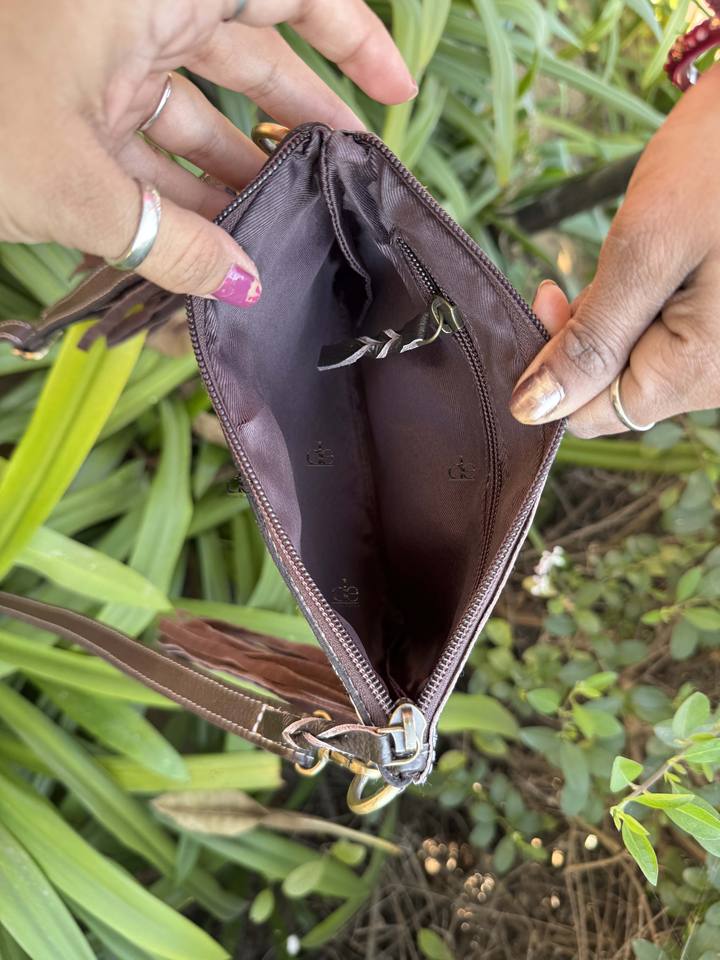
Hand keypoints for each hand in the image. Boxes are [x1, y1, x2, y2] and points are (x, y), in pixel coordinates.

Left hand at [0, 0, 414, 304]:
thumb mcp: (75, 184)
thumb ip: (172, 243)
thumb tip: (244, 290)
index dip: (352, 35)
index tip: (396, 92)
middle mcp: (134, 7)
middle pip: (250, 56)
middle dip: (302, 123)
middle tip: (348, 186)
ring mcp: (101, 51)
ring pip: (198, 105)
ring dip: (241, 169)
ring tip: (289, 230)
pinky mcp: (69, 97)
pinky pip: (146, 138)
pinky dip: (178, 188)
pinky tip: (216, 242)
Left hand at [509, 63, 719, 437]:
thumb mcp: (645, 247)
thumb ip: (591, 338)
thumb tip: (532, 410)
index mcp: (701, 370)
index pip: (592, 414)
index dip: (553, 371)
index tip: (548, 298)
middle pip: (616, 387)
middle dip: (586, 334)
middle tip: (575, 273)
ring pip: (638, 358)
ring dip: (613, 314)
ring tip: (634, 250)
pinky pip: (666, 333)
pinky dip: (641, 301)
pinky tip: (653, 257)